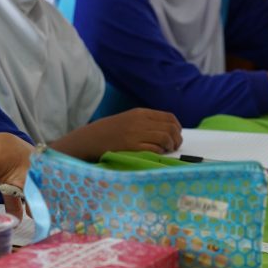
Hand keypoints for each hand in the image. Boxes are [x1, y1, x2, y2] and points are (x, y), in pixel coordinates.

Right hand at [51, 108, 181, 161]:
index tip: (176, 135)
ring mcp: (135, 133)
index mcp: (140, 113)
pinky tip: (157, 154)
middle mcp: (140, 121)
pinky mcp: (131, 146)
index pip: (169, 117)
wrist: (91, 138)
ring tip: (167, 151)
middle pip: (170, 128)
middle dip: (177, 138)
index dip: (177, 127)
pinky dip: (160, 152)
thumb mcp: (129, 119)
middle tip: (174, 146)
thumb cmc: (111, 131)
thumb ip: (146, 121)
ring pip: (165, 138)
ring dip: (170, 146)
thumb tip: (168, 129)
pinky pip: (154, 148)